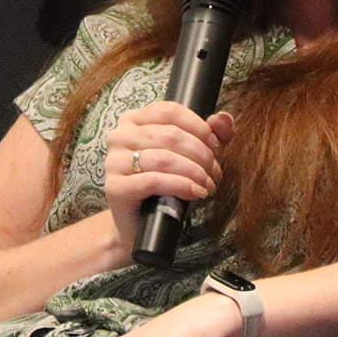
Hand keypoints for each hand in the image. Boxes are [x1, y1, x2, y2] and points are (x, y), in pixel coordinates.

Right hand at [102, 104, 234, 258]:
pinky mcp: (115, 187)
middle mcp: (119, 135)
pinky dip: (181, 186)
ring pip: (164, 158)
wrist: (140, 225)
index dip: (200, 128)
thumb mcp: (190, 156)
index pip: (171, 111)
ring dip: (194, 172)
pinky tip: (196, 192)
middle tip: (215, 173)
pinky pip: (154, 181)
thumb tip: (223, 118)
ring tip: (208, 185)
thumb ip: (209, 134)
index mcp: (134, 119)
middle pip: (171, 135)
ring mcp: (114, 161)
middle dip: (201, 154)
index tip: (216, 148)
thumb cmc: (165, 186)